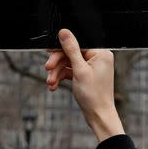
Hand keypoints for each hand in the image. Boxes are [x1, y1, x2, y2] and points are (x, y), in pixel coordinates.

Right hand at [44, 28, 122, 142]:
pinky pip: (70, 71)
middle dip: (57, 63)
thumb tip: (64, 32)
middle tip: (47, 68)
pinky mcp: (85, 75)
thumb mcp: (79, 70)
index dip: (62, 47)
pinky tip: (54, 85)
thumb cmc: (94, 95)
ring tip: (50, 82)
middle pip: (71, 53)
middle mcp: (97, 58)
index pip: (77, 43)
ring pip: (68, 63)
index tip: (49, 51)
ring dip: (57, 73)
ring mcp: (91, 67)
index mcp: (100, 53)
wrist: (98, 116)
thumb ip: (71, 49)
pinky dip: (61, 77)